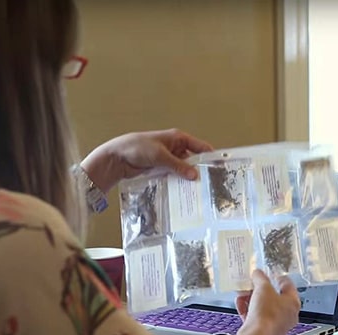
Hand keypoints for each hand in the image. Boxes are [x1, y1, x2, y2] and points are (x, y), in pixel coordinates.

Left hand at [80, 129, 213, 192]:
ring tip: (200, 192)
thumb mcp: (160, 156)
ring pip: (184, 170)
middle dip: (200, 170)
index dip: (211, 156)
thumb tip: (195, 175)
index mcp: (178, 138)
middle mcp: (176, 148)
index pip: (200, 147)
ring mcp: (169, 159)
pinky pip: (174, 176)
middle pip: (193, 160)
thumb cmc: (137, 148)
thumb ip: (178, 165)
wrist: (116, 157)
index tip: (221, 168)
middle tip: (211, 185)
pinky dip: (179, 182)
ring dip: (189, 179)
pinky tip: (185, 193)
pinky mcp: (161, 169)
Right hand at [235, 270, 300, 334]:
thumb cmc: (267, 314)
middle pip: (274, 297)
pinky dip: (248, 309)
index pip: (288, 285)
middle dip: (260, 289)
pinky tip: (240, 304)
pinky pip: (257, 317)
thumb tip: (258, 274)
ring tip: (243, 293)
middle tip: (253, 283)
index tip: (270, 273)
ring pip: (264, 307)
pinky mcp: (265, 331)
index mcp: (293, 302)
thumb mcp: (262, 287)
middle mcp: (288, 315)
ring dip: (252, 298)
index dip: (277, 277)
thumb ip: (260, 277)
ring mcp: (276, 324)